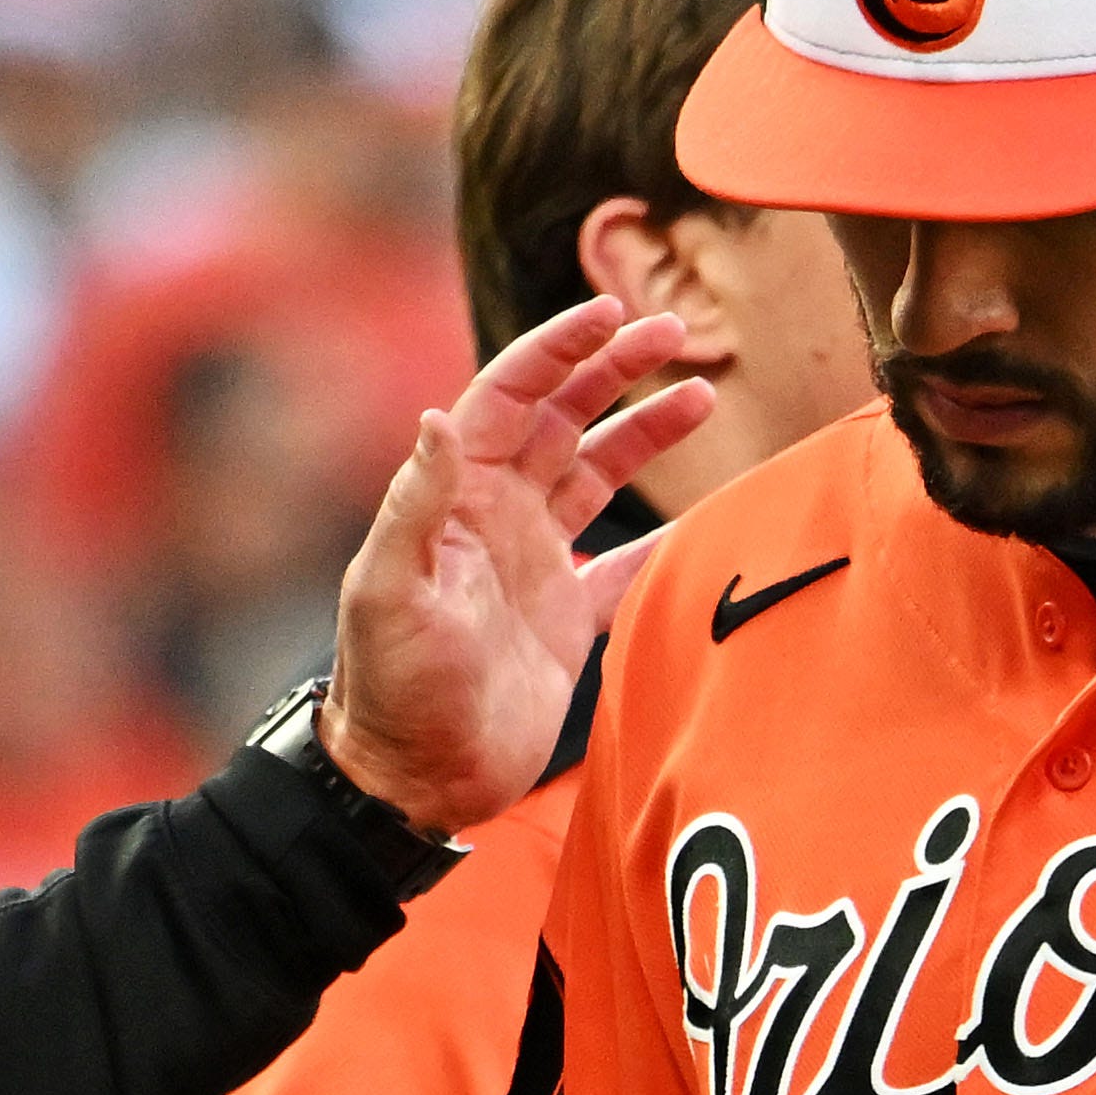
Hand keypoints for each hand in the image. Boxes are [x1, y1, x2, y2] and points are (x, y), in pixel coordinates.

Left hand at [319, 297, 712, 837]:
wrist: (416, 780)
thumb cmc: (391, 689)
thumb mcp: (390, 593)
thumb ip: (415, 506)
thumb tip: (438, 417)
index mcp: (458, 497)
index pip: (511, 397)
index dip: (558, 350)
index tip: (610, 314)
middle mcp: (499, 517)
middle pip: (565, 419)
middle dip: (616, 370)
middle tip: (674, 332)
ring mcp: (536, 564)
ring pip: (600, 475)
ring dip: (647, 433)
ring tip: (702, 396)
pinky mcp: (567, 618)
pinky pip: (624, 563)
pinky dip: (664, 536)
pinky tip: (705, 511)